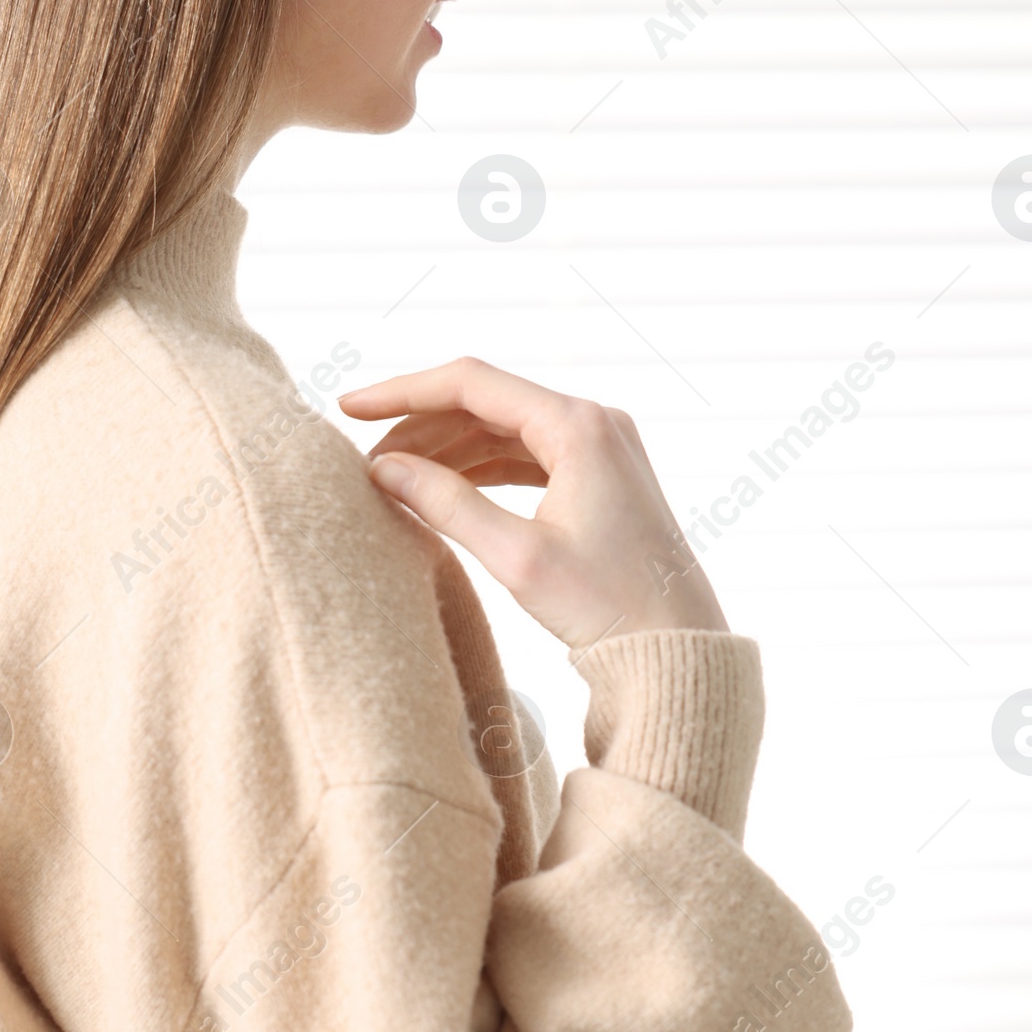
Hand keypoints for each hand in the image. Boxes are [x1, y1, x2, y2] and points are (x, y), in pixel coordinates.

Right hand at [338, 356, 728, 655]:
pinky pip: (527, 456)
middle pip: (486, 402)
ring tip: (395, 478)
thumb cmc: (609, 607)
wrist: (682, 648)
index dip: (402, 392)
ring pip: (504, 430)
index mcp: (578, 425)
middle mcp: (594, 422)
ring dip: (448, 449)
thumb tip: (383, 470)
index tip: (349, 409)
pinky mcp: (602, 477)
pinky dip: (481, 469)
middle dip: (422, 426)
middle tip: (366, 460)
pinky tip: (443, 490)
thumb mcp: (517, 557)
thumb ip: (446, 504)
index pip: (470, 383)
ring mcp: (601, 447)